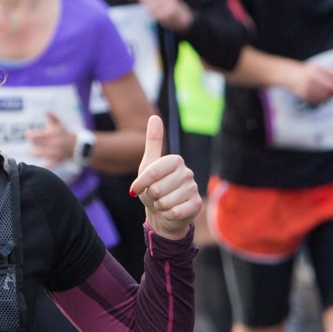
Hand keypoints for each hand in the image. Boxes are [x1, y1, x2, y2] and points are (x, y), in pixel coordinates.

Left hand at [27, 112, 76, 164]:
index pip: (39, 134)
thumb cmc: (63, 133)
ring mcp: (55, 152)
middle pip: (38, 144)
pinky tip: (37, 168)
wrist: (75, 146)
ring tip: (30, 152)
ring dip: (34, 153)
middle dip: (33, 142)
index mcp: (53, 134)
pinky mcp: (57, 160)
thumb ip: (52, 117)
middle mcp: (54, 143)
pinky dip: (43, 166)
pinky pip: (49, 165)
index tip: (27, 134)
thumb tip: (45, 111)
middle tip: (30, 141)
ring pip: (41, 154)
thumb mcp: (59, 124)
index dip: (31, 135)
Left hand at [121, 0, 192, 32]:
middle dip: (146, 5)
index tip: (148, 0)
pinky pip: (156, 15)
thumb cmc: (163, 5)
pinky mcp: (171, 10)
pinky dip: (157, 18)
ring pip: (149, 7)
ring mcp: (170, 0)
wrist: (182, 16)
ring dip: (151, 12)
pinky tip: (162, 16)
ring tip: (158, 12)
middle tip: (154, 8)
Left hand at [129, 115, 200, 240]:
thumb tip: (155, 117)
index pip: (152, 172)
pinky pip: (175, 212)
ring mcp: (194, 189)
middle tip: (155, 196)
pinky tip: (171, 211)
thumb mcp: (148, 165)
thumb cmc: (153, 188)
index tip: (136, 188)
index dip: (141, 183)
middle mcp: (187, 173)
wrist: (162, 213)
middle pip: (157, 188)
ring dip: (159, 206)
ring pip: (165, 202)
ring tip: (163, 203)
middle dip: (150, 196)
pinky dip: (168, 214)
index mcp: (175, 160)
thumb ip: (153, 143)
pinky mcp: (196, 204)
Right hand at [287, 60, 332, 104]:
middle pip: (332, 86)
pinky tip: (323, 96)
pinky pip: (319, 100)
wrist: (289, 75)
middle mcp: (312, 76)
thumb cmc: (308, 72)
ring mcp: (307, 86)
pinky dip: (324, 100)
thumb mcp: (321, 68)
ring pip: (326, 95)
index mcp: (318, 68)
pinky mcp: (304, 94)